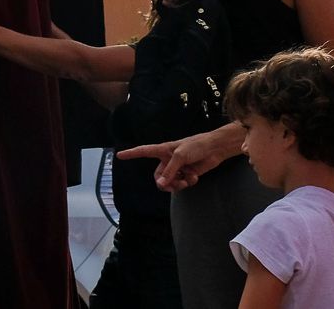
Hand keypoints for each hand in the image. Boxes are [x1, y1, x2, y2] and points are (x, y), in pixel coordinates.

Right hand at [116, 129, 235, 190]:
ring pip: (170, 182)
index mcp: (162, 150)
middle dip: (164, 183)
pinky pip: (182, 184)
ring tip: (186, 182)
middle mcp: (168, 160)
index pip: (143, 152)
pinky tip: (194, 177)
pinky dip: (187, 182)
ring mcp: (178, 168)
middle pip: (158, 176)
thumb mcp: (180, 157)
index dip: (131, 153)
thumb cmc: (195, 146)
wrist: (214, 150)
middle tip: (170, 187)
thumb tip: (159, 185)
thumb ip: (169, 172)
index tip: (119, 155)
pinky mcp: (187, 174)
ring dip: (177, 185)